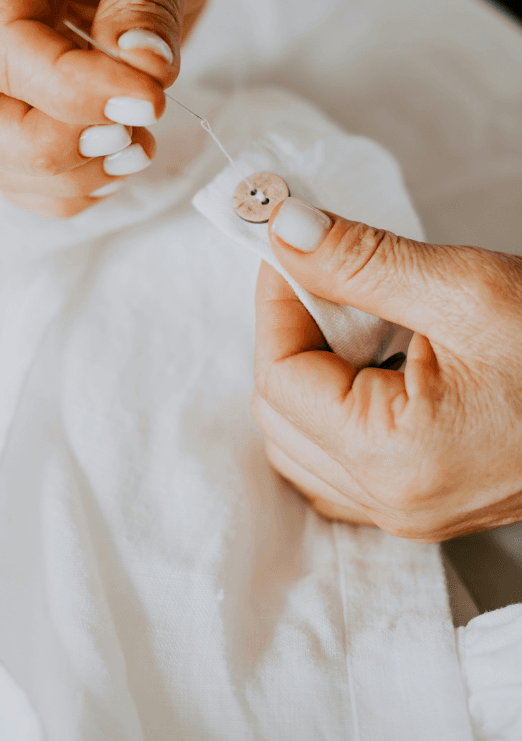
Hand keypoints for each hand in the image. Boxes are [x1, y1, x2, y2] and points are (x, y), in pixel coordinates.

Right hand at [0, 0, 229, 216]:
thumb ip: (147, 0)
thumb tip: (139, 70)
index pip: (4, 49)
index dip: (73, 91)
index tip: (148, 98)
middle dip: (47, 148)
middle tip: (128, 135)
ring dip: (71, 174)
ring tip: (140, 141)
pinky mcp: (29, 107)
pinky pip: (29, 178)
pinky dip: (77, 187)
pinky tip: (125, 153)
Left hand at [253, 198, 521, 541]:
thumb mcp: (467, 288)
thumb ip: (360, 261)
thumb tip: (283, 230)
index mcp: (395, 459)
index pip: (280, 377)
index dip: (274, 303)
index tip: (287, 246)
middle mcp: (395, 502)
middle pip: (282, 413)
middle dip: (290, 333)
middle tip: (322, 271)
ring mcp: (412, 511)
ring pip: (303, 441)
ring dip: (310, 369)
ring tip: (358, 313)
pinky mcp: (428, 501)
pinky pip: (341, 463)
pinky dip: (336, 406)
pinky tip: (375, 359)